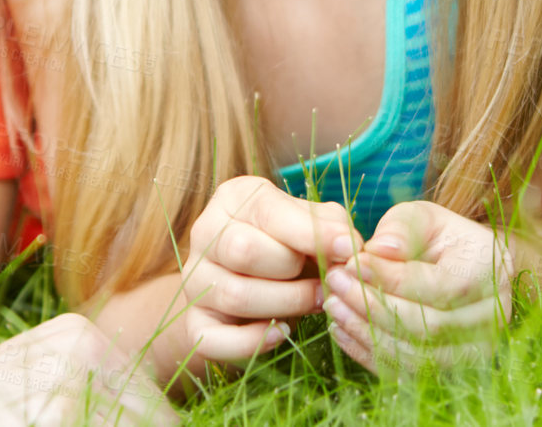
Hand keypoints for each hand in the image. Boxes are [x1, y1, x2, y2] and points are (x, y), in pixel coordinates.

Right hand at [180, 177, 356, 363]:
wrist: (250, 286)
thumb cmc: (286, 246)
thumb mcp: (307, 223)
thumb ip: (329, 226)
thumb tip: (348, 246)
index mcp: (232, 200)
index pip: (266, 211)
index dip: (310, 233)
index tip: (348, 249)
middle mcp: (204, 234)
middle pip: (243, 251)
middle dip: (294, 271)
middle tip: (326, 283)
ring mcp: (193, 280)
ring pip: (235, 295)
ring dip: (287, 304)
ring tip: (315, 303)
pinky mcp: (194, 323)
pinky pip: (214, 339)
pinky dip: (254, 341)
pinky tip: (282, 332)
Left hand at [320, 200, 513, 371]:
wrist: (468, 267)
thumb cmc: (441, 237)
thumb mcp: (424, 218)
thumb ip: (401, 228)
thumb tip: (378, 250)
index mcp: (486, 274)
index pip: (436, 287)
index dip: (390, 278)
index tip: (351, 262)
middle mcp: (489, 318)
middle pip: (426, 325)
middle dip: (372, 305)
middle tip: (335, 283)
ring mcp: (475, 350)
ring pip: (416, 355)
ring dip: (367, 332)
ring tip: (333, 305)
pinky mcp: (452, 369)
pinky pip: (408, 371)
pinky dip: (370, 353)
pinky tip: (342, 329)